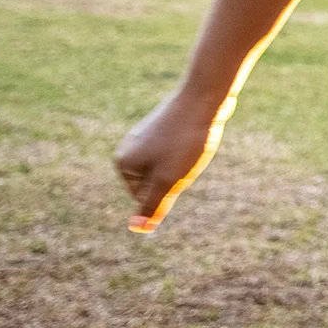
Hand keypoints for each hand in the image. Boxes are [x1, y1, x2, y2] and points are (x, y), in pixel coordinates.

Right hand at [113, 86, 230, 233]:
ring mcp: (145, 136)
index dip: (169, 189)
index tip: (175, 168)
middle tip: (185, 156)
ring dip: (185, 164)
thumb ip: (152, 206)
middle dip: (175, 177)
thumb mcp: (168, 181)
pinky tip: (194, 135)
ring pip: (170, 168)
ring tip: (190, 145)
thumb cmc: (185, 142)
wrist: (204, 98)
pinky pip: (178, 152)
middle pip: (157, 183)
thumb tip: (137, 228)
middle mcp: (129, 149)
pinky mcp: (163, 127)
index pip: (146, 198)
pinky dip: (189, 150)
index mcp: (123, 163)